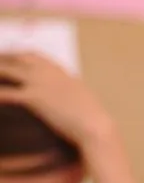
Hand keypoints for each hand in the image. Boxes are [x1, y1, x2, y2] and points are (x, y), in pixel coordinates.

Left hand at [0, 52, 114, 147]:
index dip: (16, 55)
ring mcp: (41, 84)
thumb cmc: (94, 119)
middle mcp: (49, 73)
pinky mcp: (35, 98)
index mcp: (61, 73)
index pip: (33, 56)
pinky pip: (6, 93)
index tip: (7, 57)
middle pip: (16, 58)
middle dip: (1, 60)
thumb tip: (72, 94)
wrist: (96, 127)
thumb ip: (72, 92)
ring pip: (7, 70)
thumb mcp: (83, 100)